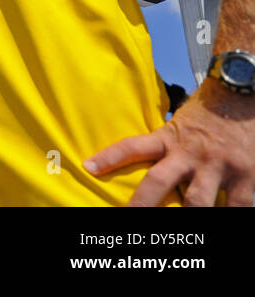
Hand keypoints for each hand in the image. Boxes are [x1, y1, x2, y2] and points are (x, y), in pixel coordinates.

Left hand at [84, 79, 254, 205]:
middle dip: (142, 203)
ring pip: (197, 202)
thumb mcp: (177, 121)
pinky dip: (230, 217)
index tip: (88, 167)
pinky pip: (238, 206)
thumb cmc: (206, 111)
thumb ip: (163, 141)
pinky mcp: (245, 175)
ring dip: (188, 217)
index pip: (132, 146)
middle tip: (130, 215)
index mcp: (168, 138)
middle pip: (158, 181)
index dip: (109, 156)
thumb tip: (141, 155)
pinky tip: (224, 222)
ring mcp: (217, 165)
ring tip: (181, 232)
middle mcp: (189, 153)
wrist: (241, 94)